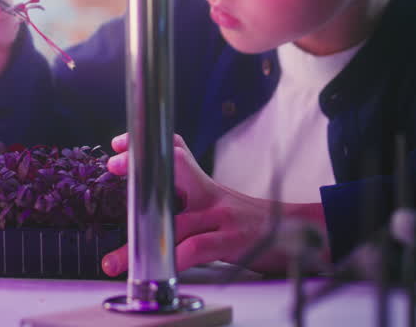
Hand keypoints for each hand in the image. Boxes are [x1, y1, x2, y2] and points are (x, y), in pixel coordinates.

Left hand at [102, 132, 325, 275]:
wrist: (303, 235)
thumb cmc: (257, 225)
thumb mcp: (225, 206)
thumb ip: (196, 204)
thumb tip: (158, 212)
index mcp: (207, 188)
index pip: (176, 153)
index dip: (146, 145)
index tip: (118, 145)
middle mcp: (212, 196)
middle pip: (173, 170)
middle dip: (140, 168)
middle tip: (112, 167)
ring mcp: (222, 217)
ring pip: (173, 223)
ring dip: (138, 244)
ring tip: (114, 261)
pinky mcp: (232, 241)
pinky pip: (196, 249)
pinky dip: (174, 260)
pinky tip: (156, 270)